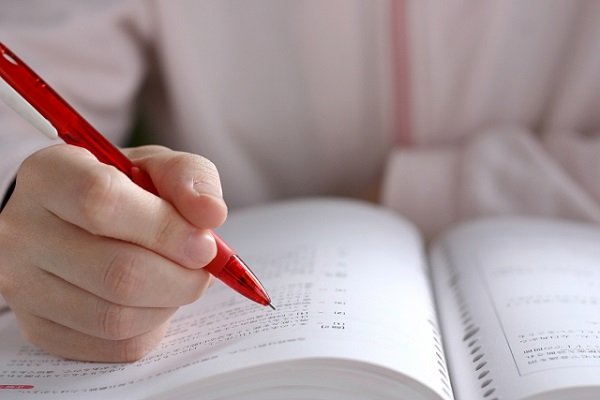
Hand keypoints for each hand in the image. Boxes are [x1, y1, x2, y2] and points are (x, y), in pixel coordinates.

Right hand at [0, 144, 226, 361]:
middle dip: (181, 276)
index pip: (101, 202)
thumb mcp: (154, 166)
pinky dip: (151, 328)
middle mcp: (23, 232)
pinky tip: (153, 302)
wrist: (72, 221)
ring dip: (169, 303)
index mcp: (49, 176)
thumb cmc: (120, 190)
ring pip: (116, 318)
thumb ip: (187, 177)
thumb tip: (211, 214)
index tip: (204, 242)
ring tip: (177, 280)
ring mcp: (24, 287)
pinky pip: (113, 347)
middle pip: (118, 272)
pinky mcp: (40, 329)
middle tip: (201, 267)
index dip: (166, 228)